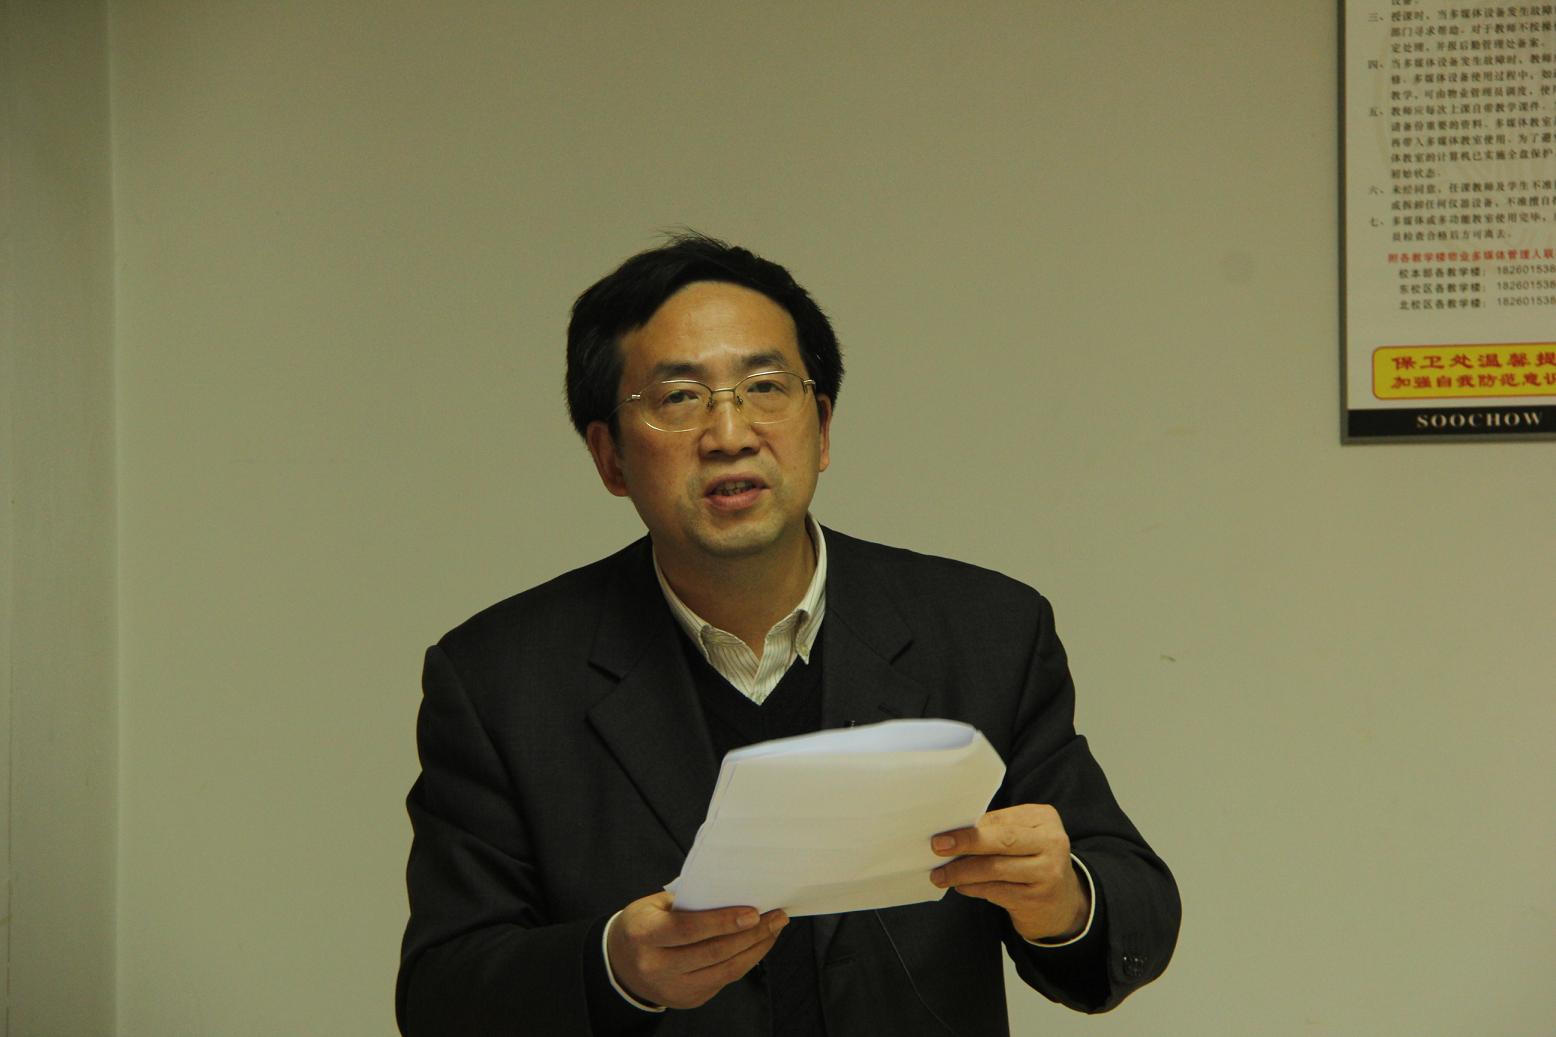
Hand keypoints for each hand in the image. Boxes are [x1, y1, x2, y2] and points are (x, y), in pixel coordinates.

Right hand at [605, 892, 787, 1009]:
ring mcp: (673, 988)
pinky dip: (745, 961)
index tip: (754, 912)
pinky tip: (758, 945)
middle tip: (776, 917)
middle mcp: (656, 966)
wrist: (621, 966)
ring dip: (756, 949)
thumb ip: (688, 902)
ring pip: (725, 970)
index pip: (689, 929)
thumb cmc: (643, 925)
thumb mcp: (653, 905)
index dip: (723, 922)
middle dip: (751, 934)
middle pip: (713, 952)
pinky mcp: (688, 1000)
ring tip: (775, 929)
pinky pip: (724, 979)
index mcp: (645, 935)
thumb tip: (734, 895)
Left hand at [929, 803, 1088, 941]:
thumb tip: (952, 833)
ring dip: (962, 871)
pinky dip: (974, 888)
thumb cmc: (1033, 862)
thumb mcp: (1023, 839)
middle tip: (937, 847)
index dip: (969, 826)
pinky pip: (997, 890)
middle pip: (1002, 839)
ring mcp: (1048, 872)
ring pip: (995, 868)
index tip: (941, 831)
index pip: (1001, 818)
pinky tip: (961, 886)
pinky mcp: (1038, 898)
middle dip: (965, 843)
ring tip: (941, 874)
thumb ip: (996, 831)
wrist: (1064, 904)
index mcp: (1044, 818)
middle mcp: (1052, 842)